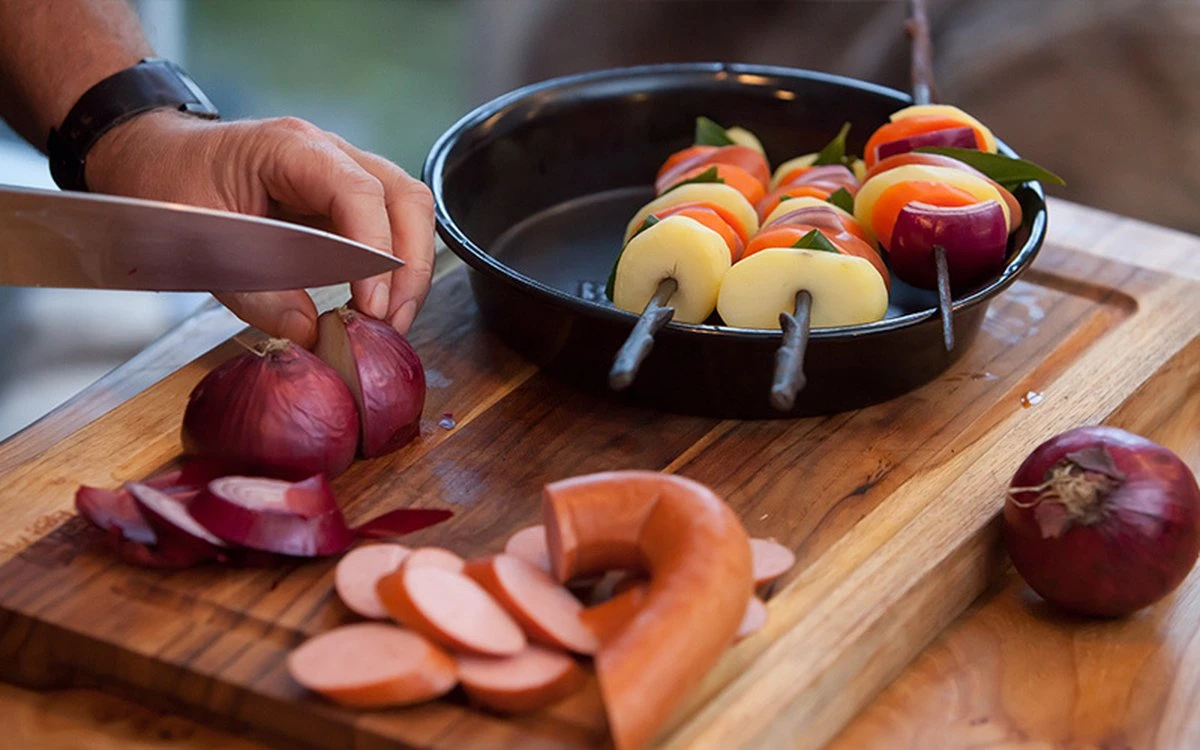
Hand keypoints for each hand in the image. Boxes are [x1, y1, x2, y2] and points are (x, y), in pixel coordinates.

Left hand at [84, 110, 434, 346]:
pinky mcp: (342, 198)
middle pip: (405, 198)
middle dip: (410, 266)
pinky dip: (393, 267)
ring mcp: (341, 172)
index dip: (376, 251)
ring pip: (409, 210)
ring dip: (410, 269)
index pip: (359, 192)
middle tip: (393, 322)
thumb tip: (309, 333)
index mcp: (289, 148)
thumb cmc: (166, 183)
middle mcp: (328, 153)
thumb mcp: (198, 242)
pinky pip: (389, 225)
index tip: (371, 305)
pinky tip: (377, 304)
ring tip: (392, 320)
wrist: (154, 157)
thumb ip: (254, 291)